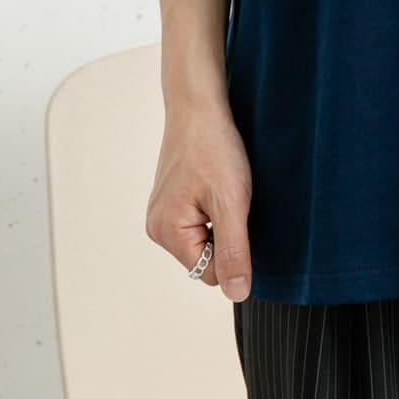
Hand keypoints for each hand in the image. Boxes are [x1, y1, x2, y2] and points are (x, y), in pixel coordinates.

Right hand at [145, 97, 254, 300]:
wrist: (199, 105)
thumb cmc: (214, 149)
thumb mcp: (232, 203)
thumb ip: (234, 251)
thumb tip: (237, 294)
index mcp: (168, 234)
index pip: (211, 274)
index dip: (235, 252)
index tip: (240, 217)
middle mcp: (157, 227)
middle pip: (205, 258)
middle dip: (226, 235)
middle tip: (233, 198)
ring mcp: (162, 212)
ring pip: (204, 238)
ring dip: (222, 220)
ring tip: (225, 188)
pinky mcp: (171, 199)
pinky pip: (199, 220)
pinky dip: (214, 208)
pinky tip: (218, 183)